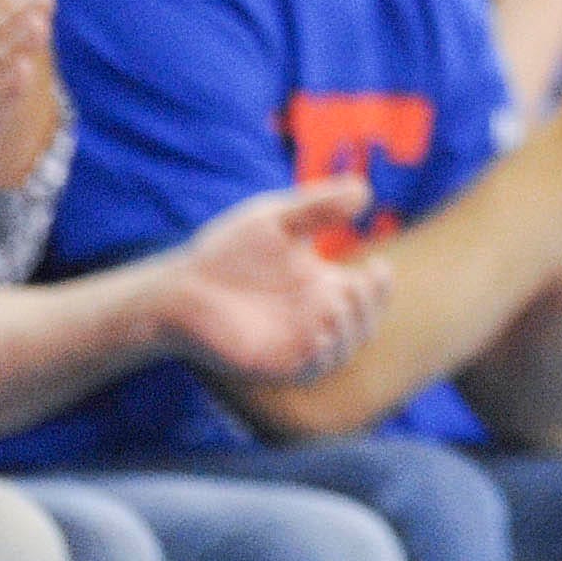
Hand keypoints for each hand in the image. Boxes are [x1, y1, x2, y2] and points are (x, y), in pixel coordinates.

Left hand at [158, 177, 390, 384]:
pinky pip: (310, 369)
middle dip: (373, 306)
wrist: (181, 287)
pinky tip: (320, 331)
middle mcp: (313, 318)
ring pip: (343, 350)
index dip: (380, 286)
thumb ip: (318, 207)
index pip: (366, 294)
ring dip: (352, 329)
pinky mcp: (273, 363)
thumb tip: (364, 191)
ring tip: (340, 301)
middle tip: (364, 281)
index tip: (377, 264)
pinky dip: (323, 355)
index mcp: (319, 286)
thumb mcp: (277, 220)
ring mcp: (295, 343)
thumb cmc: (226, 252)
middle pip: (363, 323)